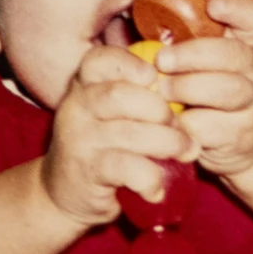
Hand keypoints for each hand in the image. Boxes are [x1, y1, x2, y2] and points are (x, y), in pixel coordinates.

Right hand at [46, 46, 193, 225]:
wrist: (65, 193)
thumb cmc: (104, 145)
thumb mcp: (113, 113)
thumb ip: (139, 94)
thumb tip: (186, 85)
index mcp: (84, 86)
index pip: (99, 60)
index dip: (130, 64)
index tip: (155, 76)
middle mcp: (76, 108)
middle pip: (120, 95)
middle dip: (161, 110)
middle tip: (182, 127)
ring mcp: (78, 140)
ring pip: (129, 133)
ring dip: (168, 143)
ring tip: (186, 152)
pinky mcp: (86, 171)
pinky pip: (127, 168)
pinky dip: (150, 178)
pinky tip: (157, 188)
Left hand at [156, 0, 252, 178]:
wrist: (239, 142)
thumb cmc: (204, 87)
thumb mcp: (195, 51)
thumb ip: (183, 17)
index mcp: (246, 42)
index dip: (238, 8)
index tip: (213, 4)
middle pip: (235, 54)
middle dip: (195, 54)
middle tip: (162, 60)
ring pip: (228, 90)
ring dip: (189, 88)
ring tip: (163, 91)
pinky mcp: (241, 135)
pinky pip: (213, 128)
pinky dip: (186, 124)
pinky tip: (170, 121)